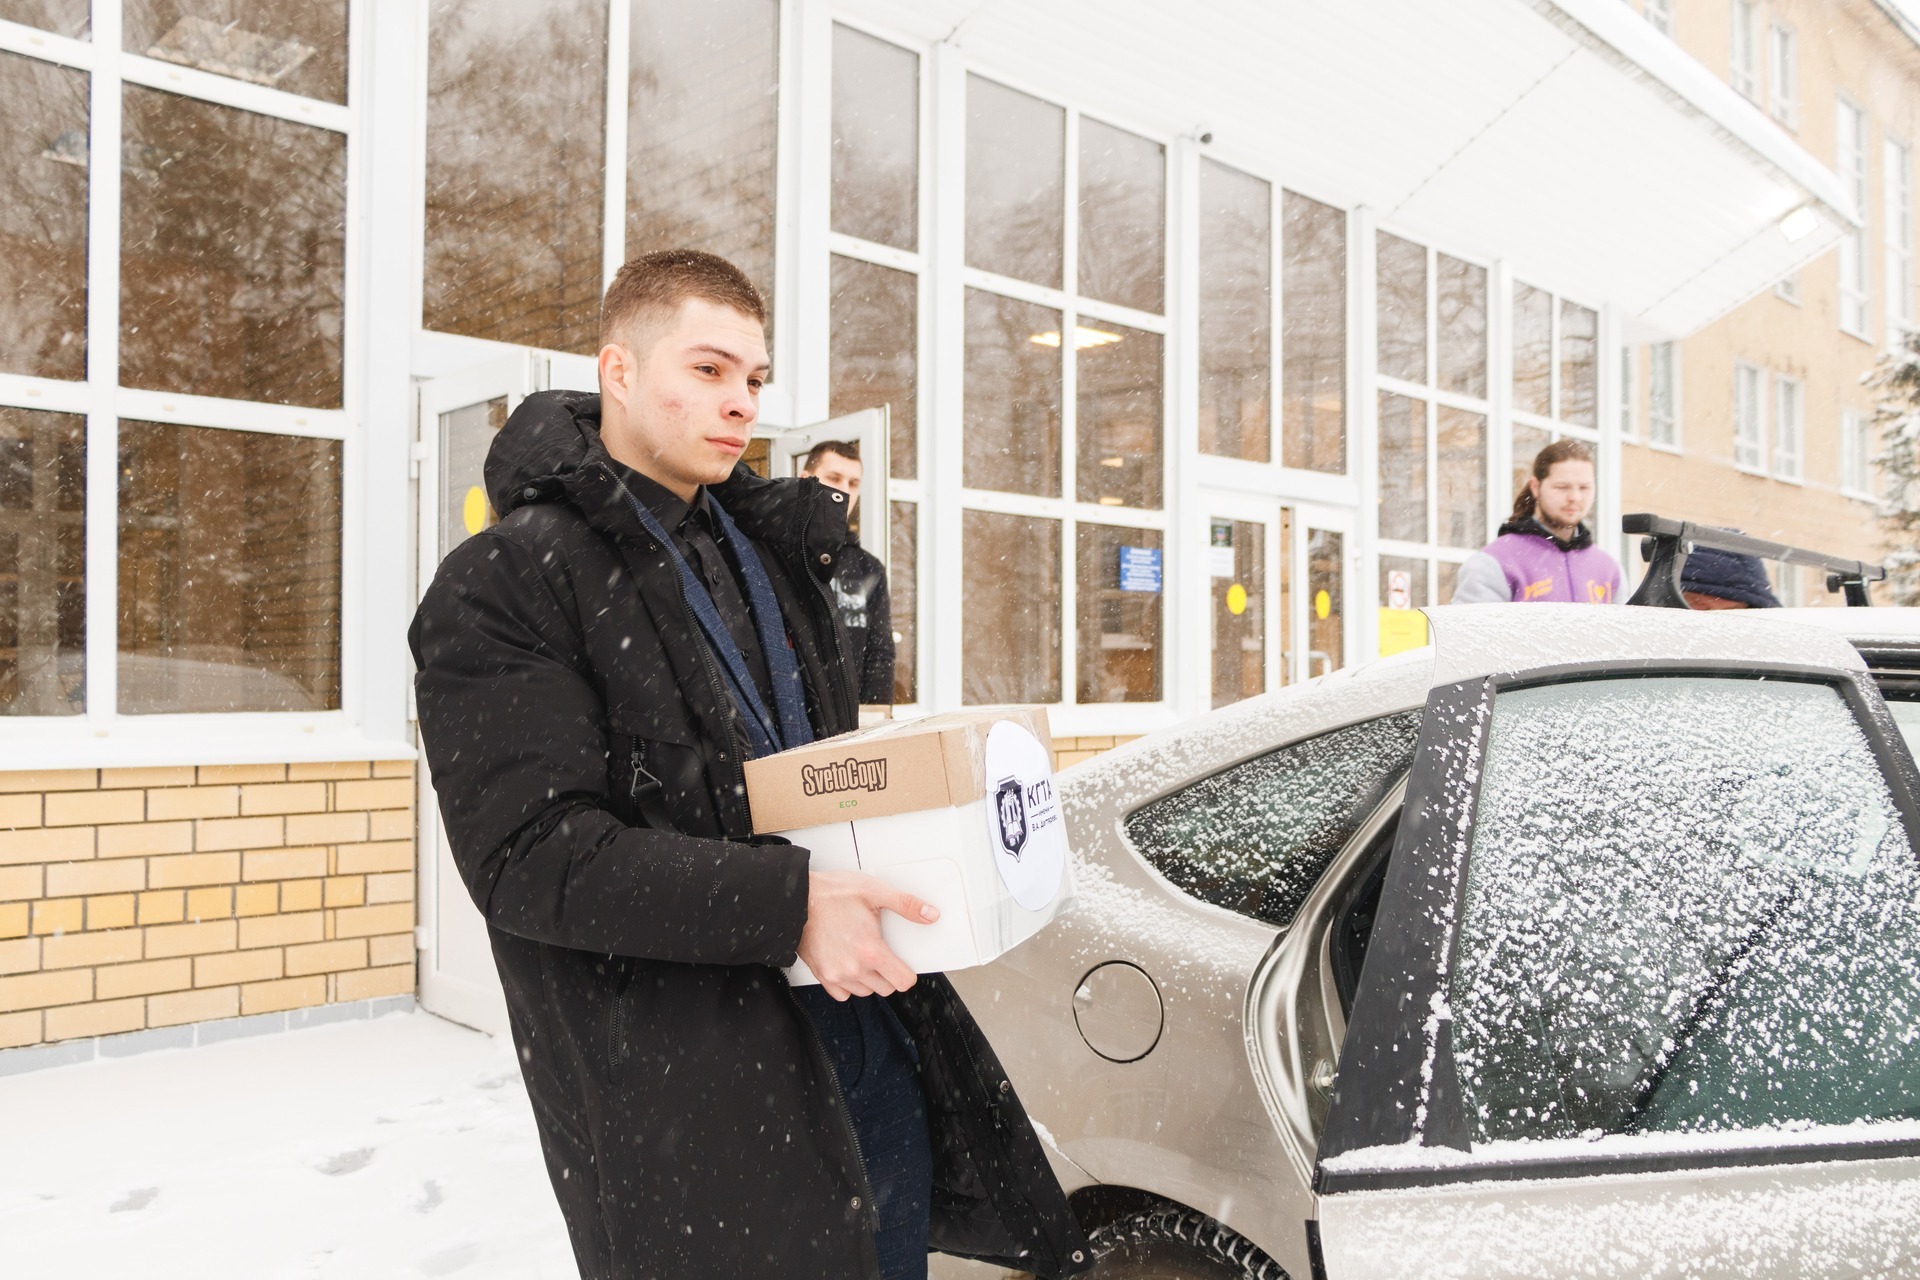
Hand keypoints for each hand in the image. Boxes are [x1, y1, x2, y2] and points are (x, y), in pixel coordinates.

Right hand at [797, 870, 938, 1000]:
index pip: (903, 982)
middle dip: (889, 973)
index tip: (904, 964)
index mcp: (870, 951)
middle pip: (886, 988)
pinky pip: (843, 993)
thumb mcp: (874, 891)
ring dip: (870, 979)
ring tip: (863, 954)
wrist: (795, 899)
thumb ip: (906, 905)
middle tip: (882, 952)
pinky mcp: (822, 975)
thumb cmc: (830, 894)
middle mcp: (854, 968)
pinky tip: (848, 963)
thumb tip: (929, 914)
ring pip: (865, 991)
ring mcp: (836, 975)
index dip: (908, 972)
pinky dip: (849, 983)